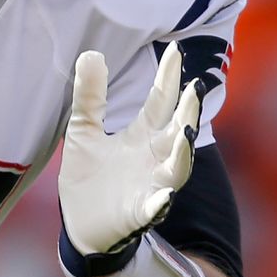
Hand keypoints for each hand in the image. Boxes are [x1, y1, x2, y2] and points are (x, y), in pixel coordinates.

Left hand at [58, 42, 201, 257]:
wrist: (80, 225)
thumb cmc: (88, 178)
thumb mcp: (83, 132)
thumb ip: (90, 97)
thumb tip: (92, 53)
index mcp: (141, 136)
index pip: (160, 102)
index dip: (168, 78)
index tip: (176, 51)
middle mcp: (153, 158)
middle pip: (177, 130)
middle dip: (188, 111)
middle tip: (195, 87)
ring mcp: (151, 185)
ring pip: (177, 167)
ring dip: (183, 151)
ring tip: (184, 133)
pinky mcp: (141, 212)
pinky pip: (156, 207)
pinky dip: (161, 201)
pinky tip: (164, 194)